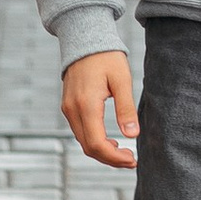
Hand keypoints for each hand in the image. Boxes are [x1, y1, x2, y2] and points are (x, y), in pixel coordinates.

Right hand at [62, 49, 137, 167]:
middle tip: (131, 160)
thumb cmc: (106, 56)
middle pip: (88, 147)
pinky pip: (80, 131)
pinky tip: (110, 140)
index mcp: (86, 105)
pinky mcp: (68, 106)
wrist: (84, 39)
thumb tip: (132, 135)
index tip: (132, 160)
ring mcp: (68, 109)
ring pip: (83, 141)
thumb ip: (126, 108)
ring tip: (124, 152)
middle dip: (110, 158)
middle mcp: (73, 110)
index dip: (114, 157)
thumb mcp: (122, 80)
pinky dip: (94, 141)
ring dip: (102, 151)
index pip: (97, 144)